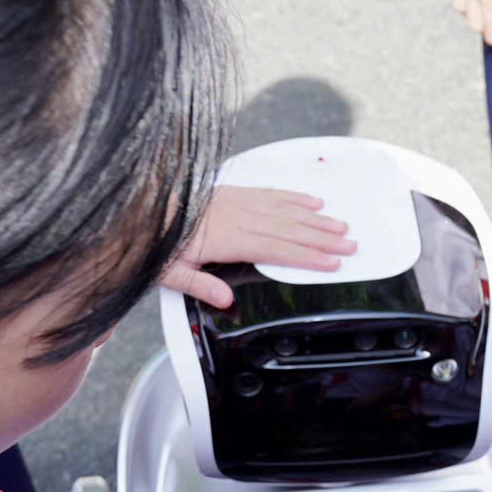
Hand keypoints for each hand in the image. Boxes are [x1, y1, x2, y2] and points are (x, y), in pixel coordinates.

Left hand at [159, 185, 354, 307]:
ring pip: (285, 210)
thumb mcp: (168, 271)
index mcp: (224, 238)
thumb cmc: (153, 239)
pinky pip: (270, 193)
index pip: (275, 249)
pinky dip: (294, 197)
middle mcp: (235, 216)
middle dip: (323, 238)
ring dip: (315, 219)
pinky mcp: (233, 191)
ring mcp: (237, 201)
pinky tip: (312, 201)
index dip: (305, 257)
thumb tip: (224, 300)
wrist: (141, 204)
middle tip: (350, 245)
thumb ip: (198, 285)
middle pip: (288, 229)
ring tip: (340, 225)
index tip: (330, 262)